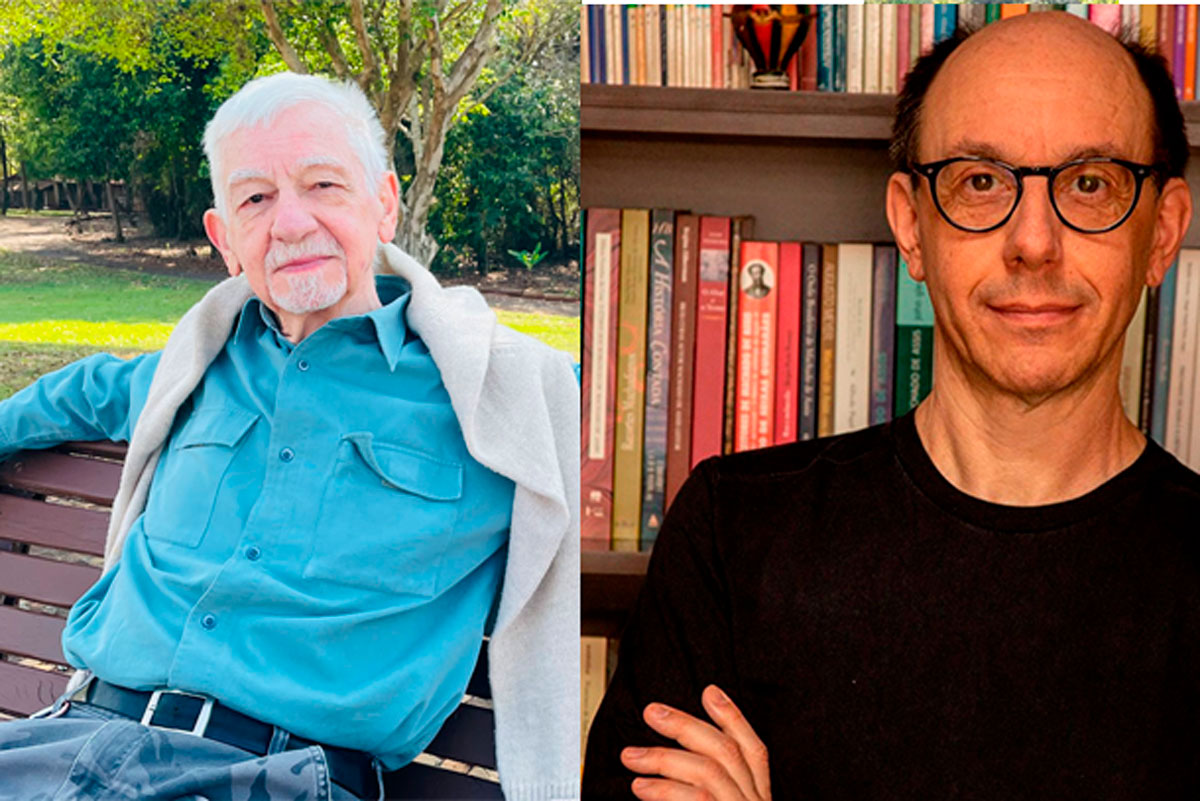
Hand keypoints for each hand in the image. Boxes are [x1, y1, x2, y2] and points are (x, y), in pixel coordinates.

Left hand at [620, 685, 769, 800]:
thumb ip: (708, 784)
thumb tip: (674, 752)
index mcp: (757, 796)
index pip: (754, 750)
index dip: (733, 717)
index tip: (709, 692)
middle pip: (727, 752)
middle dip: (686, 726)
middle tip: (652, 712)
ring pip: (708, 772)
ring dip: (664, 758)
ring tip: (632, 756)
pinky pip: (698, 799)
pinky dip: (665, 790)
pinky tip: (642, 786)